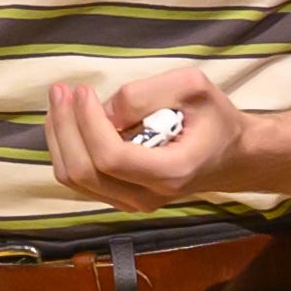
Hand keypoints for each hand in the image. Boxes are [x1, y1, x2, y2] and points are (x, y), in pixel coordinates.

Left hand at [44, 65, 248, 209]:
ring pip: (74, 179)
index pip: (110, 157)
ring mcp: (131, 203)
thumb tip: (104, 111)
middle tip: (61, 90)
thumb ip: (146, 94)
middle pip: (83, 171)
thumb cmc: (214, 119)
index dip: (87, 122)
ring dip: (59, 137)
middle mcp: (147, 196)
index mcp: (170, 172)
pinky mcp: (120, 199)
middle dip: (64, 127)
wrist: (230, 157)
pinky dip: (66, 149)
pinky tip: (67, 121)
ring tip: (60, 101)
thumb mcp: (192, 88)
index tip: (84, 90)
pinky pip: (79, 181)